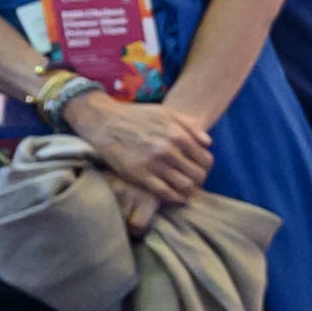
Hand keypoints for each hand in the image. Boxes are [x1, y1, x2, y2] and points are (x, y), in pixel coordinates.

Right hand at [63, 87, 211, 212]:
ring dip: (188, 190)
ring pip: (185, 186)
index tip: (199, 169)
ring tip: (185, 190)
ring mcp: (154, 164)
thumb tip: (207, 143)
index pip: (206, 160)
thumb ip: (190, 125)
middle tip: (193, 181)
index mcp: (178, 135)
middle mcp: (169, 150)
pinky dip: (174, 197)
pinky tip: (174, 196)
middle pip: (198, 175)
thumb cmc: (137, 116)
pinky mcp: (139, 175)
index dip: (205, 167)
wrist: (103, 121)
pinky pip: (164, 193)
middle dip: (199, 180)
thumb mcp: (166, 113)